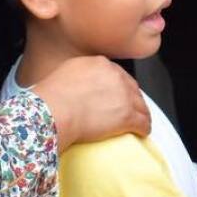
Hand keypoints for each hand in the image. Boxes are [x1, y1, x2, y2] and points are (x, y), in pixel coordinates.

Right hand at [26, 56, 149, 152]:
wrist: (54, 111)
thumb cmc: (52, 97)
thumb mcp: (65, 73)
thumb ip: (80, 74)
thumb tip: (79, 82)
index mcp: (101, 64)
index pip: (117, 75)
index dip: (120, 86)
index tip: (118, 94)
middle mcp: (116, 76)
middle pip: (132, 88)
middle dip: (133, 99)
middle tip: (130, 108)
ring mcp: (124, 96)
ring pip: (141, 105)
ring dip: (142, 113)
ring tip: (141, 121)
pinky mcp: (127, 116)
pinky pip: (142, 122)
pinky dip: (144, 128)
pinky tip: (142, 132)